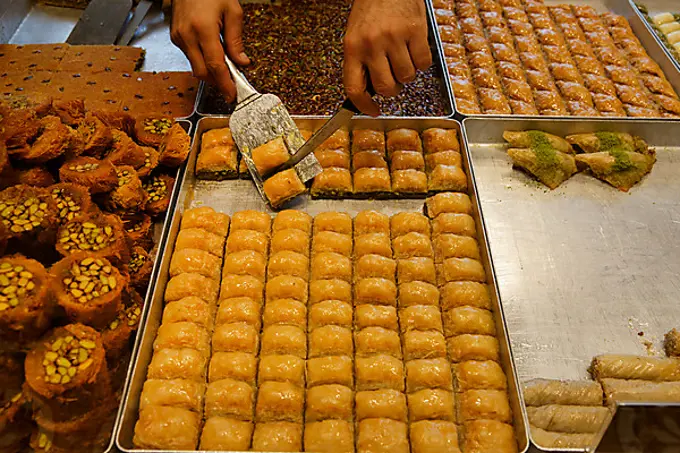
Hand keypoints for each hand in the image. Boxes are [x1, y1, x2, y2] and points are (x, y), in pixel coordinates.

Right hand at [170, 0, 249, 100]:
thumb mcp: (232, 11)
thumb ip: (236, 40)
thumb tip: (242, 62)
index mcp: (203, 29)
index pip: (215, 66)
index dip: (225, 84)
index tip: (232, 95)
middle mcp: (187, 35)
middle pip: (202, 72)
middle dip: (217, 82)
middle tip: (231, 85)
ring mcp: (178, 37)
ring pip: (195, 67)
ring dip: (210, 71)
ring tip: (224, 67)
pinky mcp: (175, 37)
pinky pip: (190, 57)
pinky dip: (202, 61)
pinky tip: (211, 55)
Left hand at [343, 0, 431, 115]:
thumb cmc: (372, 8)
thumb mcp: (356, 35)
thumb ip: (360, 61)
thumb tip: (370, 92)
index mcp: (352, 47)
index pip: (354, 88)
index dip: (364, 105)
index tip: (372, 110)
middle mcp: (372, 44)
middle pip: (385, 88)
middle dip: (391, 90)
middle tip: (393, 80)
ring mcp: (394, 38)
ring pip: (406, 77)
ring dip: (407, 73)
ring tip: (403, 57)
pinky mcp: (415, 31)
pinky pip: (423, 63)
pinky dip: (422, 61)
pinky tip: (414, 48)